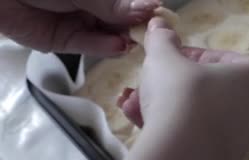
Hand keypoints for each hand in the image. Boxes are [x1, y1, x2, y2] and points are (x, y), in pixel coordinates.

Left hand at [0, 0, 159, 55]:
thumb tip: (150, 7)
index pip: (130, 2)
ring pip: (109, 34)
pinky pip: (90, 46)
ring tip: (132, 42)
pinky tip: (117, 46)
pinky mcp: (67, 41)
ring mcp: (81, 22)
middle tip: (150, 35)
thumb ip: (114, 4)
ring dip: (122, 39)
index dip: (145, 9)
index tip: (161, 16)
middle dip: (136, 27)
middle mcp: (95, 5)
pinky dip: (104, 47)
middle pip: (123, 20)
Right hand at [118, 17, 248, 159]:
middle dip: (169, 89)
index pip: (220, 60)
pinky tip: (143, 130)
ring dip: (166, 111)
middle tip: (143, 88)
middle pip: (209, 93)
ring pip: (201, 119)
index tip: (163, 63)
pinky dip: (176, 134)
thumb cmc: (180, 97)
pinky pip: (201, 142)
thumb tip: (159, 28)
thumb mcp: (164, 59)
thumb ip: (162, 41)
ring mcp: (248, 142)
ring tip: (133, 109)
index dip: (186, 59)